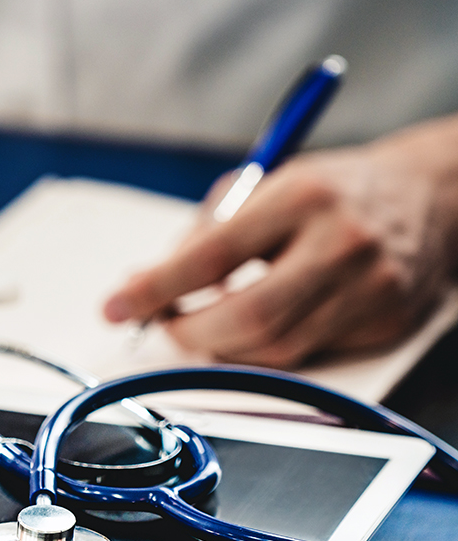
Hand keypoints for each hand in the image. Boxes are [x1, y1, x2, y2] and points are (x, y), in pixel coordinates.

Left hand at [103, 116, 457, 366]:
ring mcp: (370, 289)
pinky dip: (264, 349)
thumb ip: (204, 234)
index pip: (211, 256)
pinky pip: (305, 355)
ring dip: (223, 347)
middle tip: (163, 324)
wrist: (427, 195)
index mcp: (301, 197)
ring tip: (205, 322)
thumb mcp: (262, 185)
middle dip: (188, 332)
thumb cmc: (328, 190)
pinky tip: (256, 325)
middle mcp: (342, 244)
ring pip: (275, 349)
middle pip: (245, 318)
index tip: (115, 307)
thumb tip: (149, 287)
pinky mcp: (384, 322)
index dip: (154, 289)